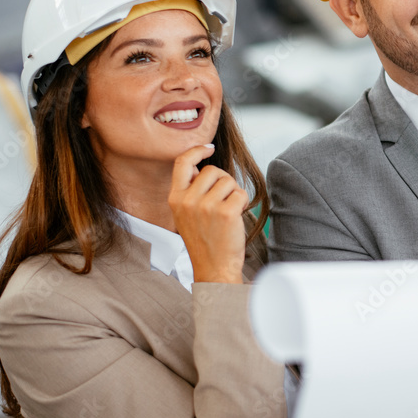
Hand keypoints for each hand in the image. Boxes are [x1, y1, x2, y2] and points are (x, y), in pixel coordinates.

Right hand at [168, 144, 247, 283]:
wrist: (214, 269)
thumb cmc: (205, 241)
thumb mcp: (186, 214)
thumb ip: (190, 191)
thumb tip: (201, 166)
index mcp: (175, 199)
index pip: (182, 163)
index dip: (196, 151)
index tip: (209, 148)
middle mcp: (187, 200)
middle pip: (213, 171)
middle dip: (223, 182)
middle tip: (222, 203)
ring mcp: (206, 206)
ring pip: (228, 181)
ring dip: (233, 194)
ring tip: (226, 213)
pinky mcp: (225, 212)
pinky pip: (240, 193)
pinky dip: (242, 203)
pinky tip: (235, 219)